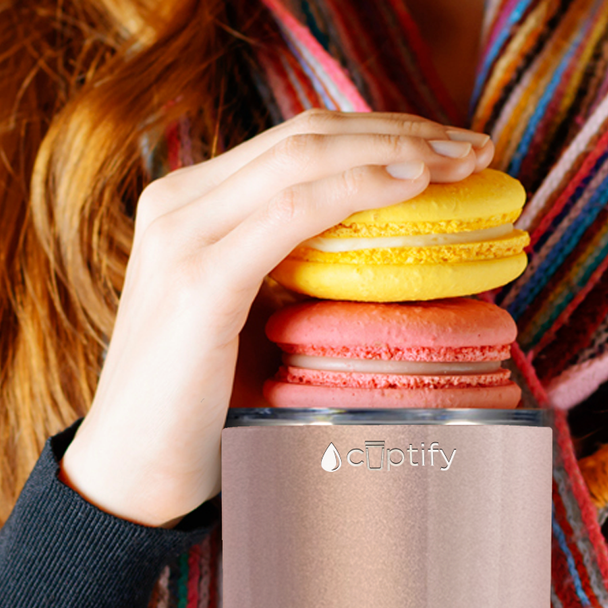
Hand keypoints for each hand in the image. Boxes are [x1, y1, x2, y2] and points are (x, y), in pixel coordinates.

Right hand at [59, 110, 493, 527]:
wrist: (134, 477)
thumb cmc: (199, 413)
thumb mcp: (251, 325)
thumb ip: (294, 280)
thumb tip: (380, 265)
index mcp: (191, 208)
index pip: (297, 144)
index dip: (378, 133)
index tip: (448, 148)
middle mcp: (179, 205)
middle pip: (308, 136)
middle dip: (401, 130)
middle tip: (474, 147)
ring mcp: (183, 236)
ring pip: (305, 158)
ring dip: (395, 150)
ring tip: (463, 161)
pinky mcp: (198, 282)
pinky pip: (291, 214)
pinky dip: (356, 190)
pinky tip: (411, 186)